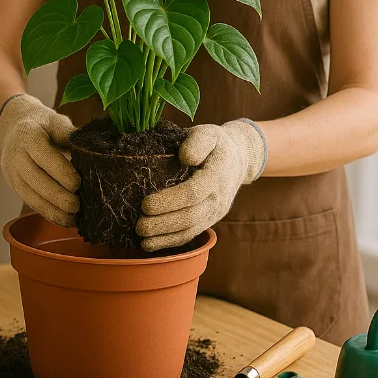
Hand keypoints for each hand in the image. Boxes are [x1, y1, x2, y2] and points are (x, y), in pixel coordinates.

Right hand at [0, 94, 80, 226]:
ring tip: (72, 219)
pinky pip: (30, 202)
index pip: (43, 156)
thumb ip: (71, 135)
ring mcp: (12, 172)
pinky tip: (63, 219)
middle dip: (58, 197)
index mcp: (28, 135)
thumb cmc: (42, 124)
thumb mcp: (56, 121)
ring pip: (31, 196)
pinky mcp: (14, 185)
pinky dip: (47, 213)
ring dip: (52, 211)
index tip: (78, 183)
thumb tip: (92, 150)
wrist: (13, 126)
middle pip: (36, 181)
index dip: (61, 172)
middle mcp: (16, 155)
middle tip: (77, 206)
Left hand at [137, 120, 266, 250]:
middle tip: (139, 226)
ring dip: (165, 237)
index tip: (145, 204)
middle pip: (190, 216)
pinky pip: (191, 233)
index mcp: (217, 175)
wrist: (238, 158)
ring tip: (142, 239)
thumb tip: (185, 157)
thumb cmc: (216, 144)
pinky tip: (153, 245)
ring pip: (190, 229)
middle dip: (163, 224)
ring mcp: (215, 211)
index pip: (192, 193)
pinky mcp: (210, 219)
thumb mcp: (209, 133)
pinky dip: (172, 242)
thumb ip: (198, 140)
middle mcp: (218, 197)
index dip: (168, 201)